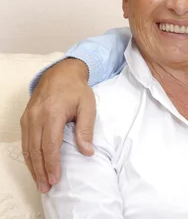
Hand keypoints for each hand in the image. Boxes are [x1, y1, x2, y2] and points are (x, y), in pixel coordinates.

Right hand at [20, 58, 95, 192]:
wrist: (61, 73)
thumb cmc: (77, 90)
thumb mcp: (88, 106)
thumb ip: (86, 129)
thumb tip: (87, 152)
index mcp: (52, 114)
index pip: (50, 145)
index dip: (51, 164)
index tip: (55, 179)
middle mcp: (36, 117)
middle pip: (35, 150)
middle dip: (40, 171)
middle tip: (46, 187)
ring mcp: (28, 118)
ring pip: (27, 147)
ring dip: (32, 166)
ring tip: (39, 182)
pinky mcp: (25, 118)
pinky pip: (25, 141)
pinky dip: (28, 156)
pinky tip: (34, 166)